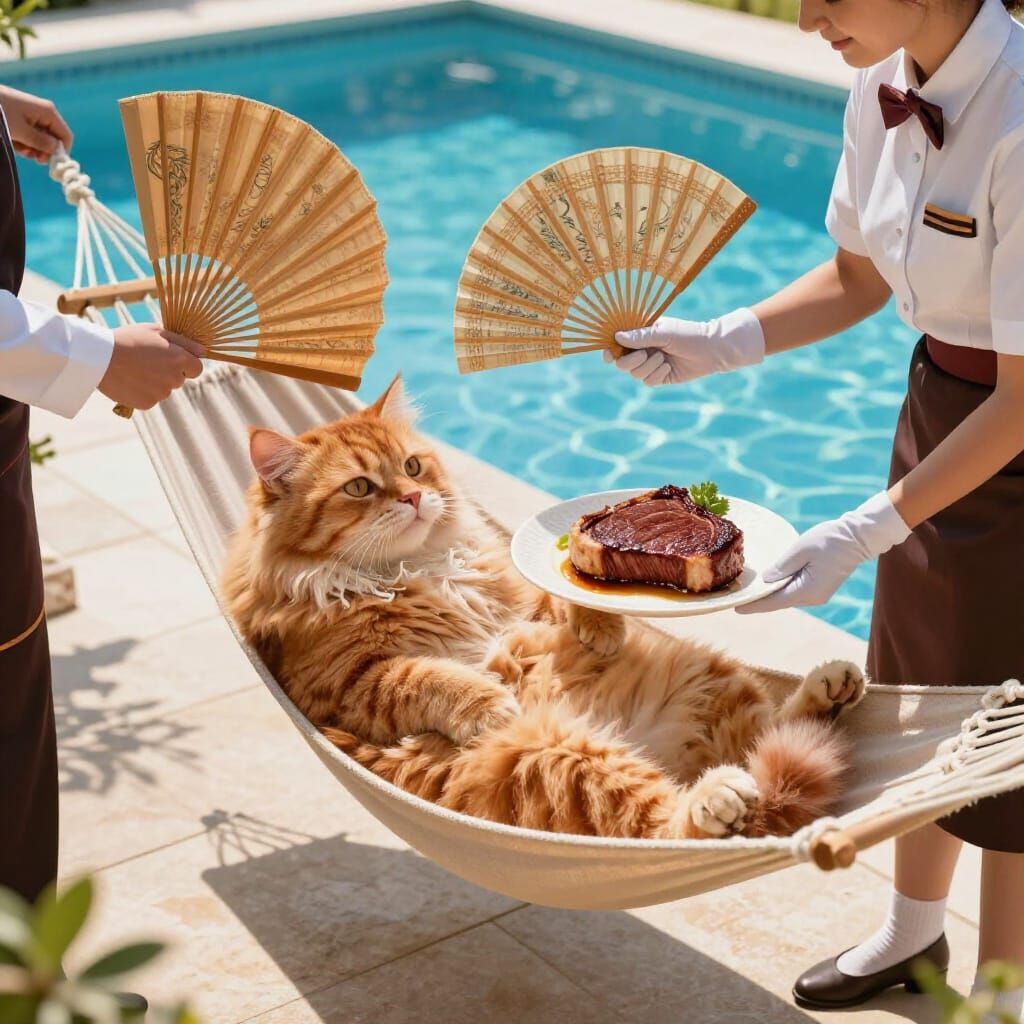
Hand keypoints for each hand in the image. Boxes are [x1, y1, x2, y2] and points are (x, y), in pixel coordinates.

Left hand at [0, 86, 71, 163]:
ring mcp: (33, 116)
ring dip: (32, 148)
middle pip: (53, 139)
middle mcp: (43, 113)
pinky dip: (24, 143)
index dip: (61, 152)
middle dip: (44, 151)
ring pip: (41, 139)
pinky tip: (15, 143)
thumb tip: (57, 151)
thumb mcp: (21, 131)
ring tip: (20, 148)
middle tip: (33, 158)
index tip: (50, 163)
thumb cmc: (1, 113)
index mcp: (48, 112)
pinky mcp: (22, 118)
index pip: (65, 137)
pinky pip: (30, 135)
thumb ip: (41, 143)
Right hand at [98, 323, 204, 410]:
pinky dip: (143, 391)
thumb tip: (204, 352)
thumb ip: (184, 342)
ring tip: (135, 369)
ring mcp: (161, 393)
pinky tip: (130, 380)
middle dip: (168, 371)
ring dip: (155, 382)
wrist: (99, 357)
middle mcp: (174, 379)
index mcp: (179, 360)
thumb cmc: (129, 339)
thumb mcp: (157, 331)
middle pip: (179, 379)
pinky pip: (151, 398)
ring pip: (164, 389)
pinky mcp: (147, 404)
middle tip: (146, 360)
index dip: (186, 363)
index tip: (171, 358)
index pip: (197, 369)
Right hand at [605, 307, 764, 385]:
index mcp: (640, 334)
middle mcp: (642, 349)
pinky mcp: (658, 377)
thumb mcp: (663, 332)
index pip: (617, 343)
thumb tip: (617, 337)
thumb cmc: (688, 334)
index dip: (609, 350)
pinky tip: (669, 367)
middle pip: (621, 363)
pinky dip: (657, 375)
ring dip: (649, 367)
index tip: (609, 355)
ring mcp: (650, 364)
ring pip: (634, 374)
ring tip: (664, 358)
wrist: (711, 350)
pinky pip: (647, 382)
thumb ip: (640, 336)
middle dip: (632, 361)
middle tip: (645, 354)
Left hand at [737, 491, 911, 613]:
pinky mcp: (820, 588)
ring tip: (748, 591)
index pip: (774, 602)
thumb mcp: (801, 549)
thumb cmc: (830, 539)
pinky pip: (794, 592)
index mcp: (807, 590)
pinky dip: (780, 589)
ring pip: (786, 598)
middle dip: (758, 601)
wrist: (859, 537)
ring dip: (769, 595)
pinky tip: (769, 584)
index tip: (736, 607)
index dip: (754, 605)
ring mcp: (817, 594)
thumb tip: (765, 581)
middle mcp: (812, 598)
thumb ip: (782, 566)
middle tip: (737, 597)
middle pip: (779, 602)